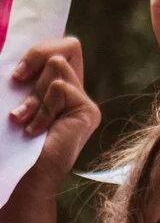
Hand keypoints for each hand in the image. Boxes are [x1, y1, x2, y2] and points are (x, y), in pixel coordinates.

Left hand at [2, 39, 100, 222]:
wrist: (19, 177)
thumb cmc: (7, 145)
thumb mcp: (11, 103)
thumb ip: (20, 81)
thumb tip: (16, 66)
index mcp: (53, 88)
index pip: (60, 47)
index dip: (38, 49)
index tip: (14, 73)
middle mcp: (73, 92)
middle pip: (69, 45)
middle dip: (37, 56)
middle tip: (15, 80)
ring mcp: (82, 102)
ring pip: (58, 65)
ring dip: (31, 93)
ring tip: (21, 119)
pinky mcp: (88, 111)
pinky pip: (60, 87)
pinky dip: (40, 107)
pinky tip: (34, 130)